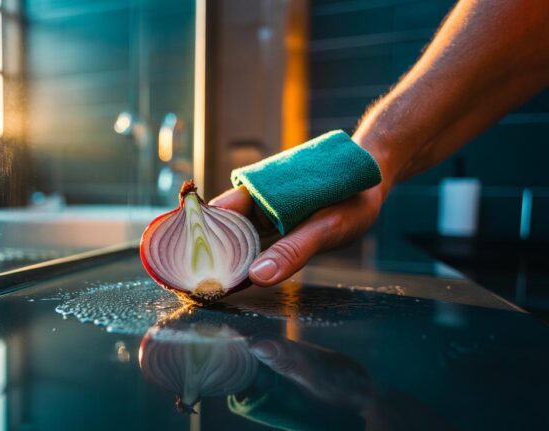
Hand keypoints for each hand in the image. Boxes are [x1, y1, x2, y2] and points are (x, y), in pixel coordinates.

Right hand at [209, 182, 387, 286]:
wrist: (371, 182)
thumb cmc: (352, 197)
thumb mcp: (326, 227)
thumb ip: (293, 251)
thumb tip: (257, 277)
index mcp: (258, 190)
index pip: (215, 214)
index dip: (198, 238)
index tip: (189, 267)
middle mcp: (254, 201)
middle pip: (220, 230)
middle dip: (207, 256)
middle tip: (196, 288)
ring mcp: (262, 214)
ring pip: (234, 240)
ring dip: (224, 261)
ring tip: (209, 289)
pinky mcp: (273, 227)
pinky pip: (251, 245)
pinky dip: (243, 262)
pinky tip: (236, 281)